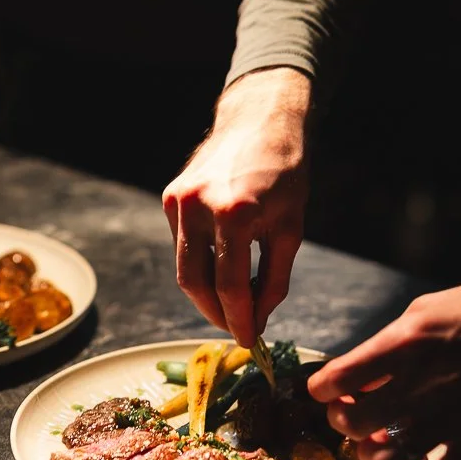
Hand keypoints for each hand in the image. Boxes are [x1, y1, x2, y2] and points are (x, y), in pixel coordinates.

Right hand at [162, 67, 311, 346]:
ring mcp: (178, 200)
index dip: (238, 319)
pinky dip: (200, 263)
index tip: (247, 339)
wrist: (260, 120)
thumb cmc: (285, 173)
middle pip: (196, 282)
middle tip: (236, 329)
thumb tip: (256, 320)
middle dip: (216, 313)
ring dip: (205, 294)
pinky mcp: (170, 196)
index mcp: (234, 213)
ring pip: (183, 268)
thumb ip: (273, 279)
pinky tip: (220, 266)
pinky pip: (181, 244)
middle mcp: (198, 206)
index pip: (230, 285)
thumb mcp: (290, 229)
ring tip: (229, 307)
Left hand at [307, 269, 460, 459]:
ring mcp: (450, 416)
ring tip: (376, 438)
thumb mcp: (426, 310)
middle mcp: (422, 383)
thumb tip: (359, 375)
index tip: (323, 389)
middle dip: (341, 418)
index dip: (320, 388)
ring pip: (384, 458)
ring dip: (370, 452)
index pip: (337, 378)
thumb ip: (389, 344)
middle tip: (349, 410)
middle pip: (352, 423)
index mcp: (406, 342)